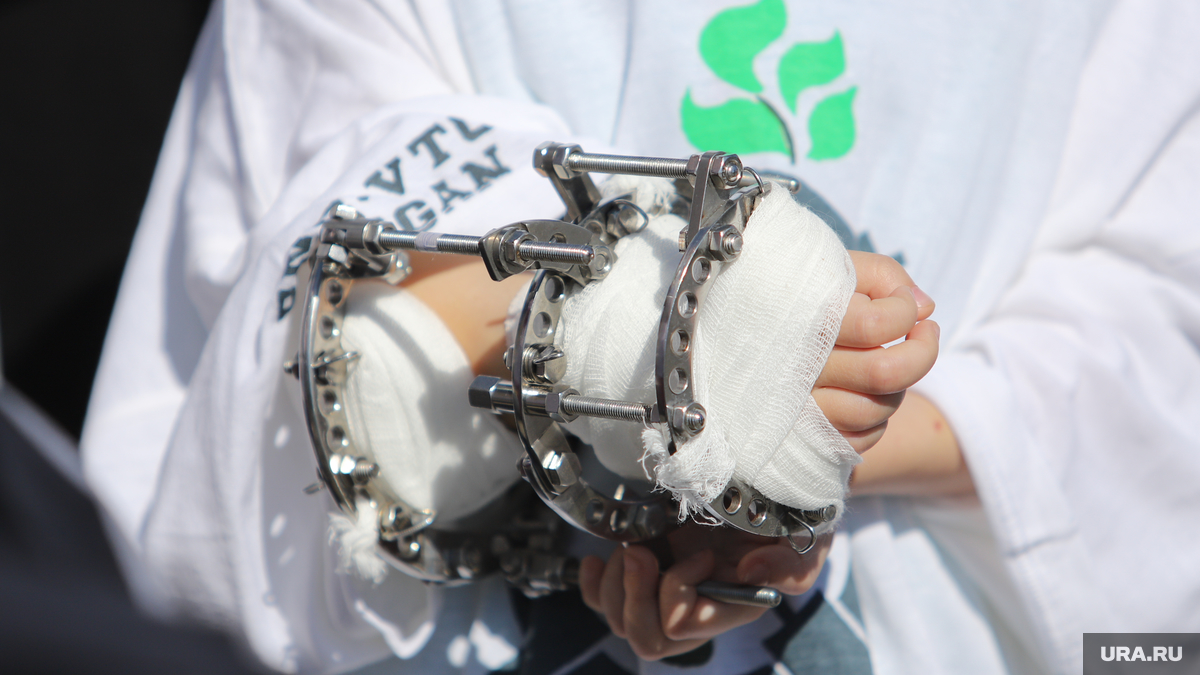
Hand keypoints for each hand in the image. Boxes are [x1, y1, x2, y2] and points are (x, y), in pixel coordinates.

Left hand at [579, 524, 830, 659]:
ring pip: (621, 620)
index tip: (700, 551)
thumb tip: (752, 571)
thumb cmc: (789, 520)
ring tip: (635, 547)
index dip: (680, 589)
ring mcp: (668, 592)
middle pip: (646, 638)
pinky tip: (597, 561)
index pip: (683, 625)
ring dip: (616, 582)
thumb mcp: (805, 539)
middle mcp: (697, 608)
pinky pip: (605, 599)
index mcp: (731, 607)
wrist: (770, 493)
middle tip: (640, 551)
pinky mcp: (648, 574)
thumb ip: (791, 565)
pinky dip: (594, 583)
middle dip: (635, 594)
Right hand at [812, 251, 939, 453]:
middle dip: (922, 353)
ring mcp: (796, 404)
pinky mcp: (801, 434)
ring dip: (897, 389)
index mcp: (804, 316)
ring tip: (890, 362)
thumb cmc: (799, 293)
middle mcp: (796, 364)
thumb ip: (883, 275)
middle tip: (926, 333)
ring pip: (873, 410)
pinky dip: (875, 421)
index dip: (907, 312)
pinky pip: (857, 440)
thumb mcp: (835, 266)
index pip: (877, 324)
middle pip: (883, 373)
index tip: (906, 303)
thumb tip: (925, 308)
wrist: (740, 325)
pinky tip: (867, 393)